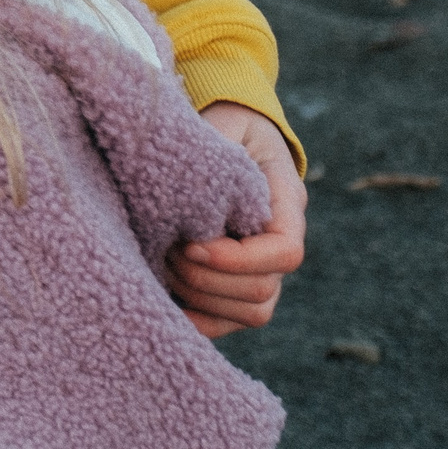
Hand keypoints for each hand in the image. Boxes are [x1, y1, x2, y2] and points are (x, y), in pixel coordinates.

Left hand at [166, 102, 308, 336]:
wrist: (225, 132)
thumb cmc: (221, 126)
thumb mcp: (223, 127)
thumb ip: (216, 157)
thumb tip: (195, 197)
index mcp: (285, 205)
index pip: (284, 253)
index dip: (235, 259)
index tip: (189, 242)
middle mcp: (279, 245)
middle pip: (262, 292)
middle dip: (205, 277)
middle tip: (167, 248)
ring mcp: (261, 269)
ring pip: (250, 313)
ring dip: (199, 297)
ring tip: (163, 262)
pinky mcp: (234, 286)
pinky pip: (227, 322)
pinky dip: (198, 320)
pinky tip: (164, 302)